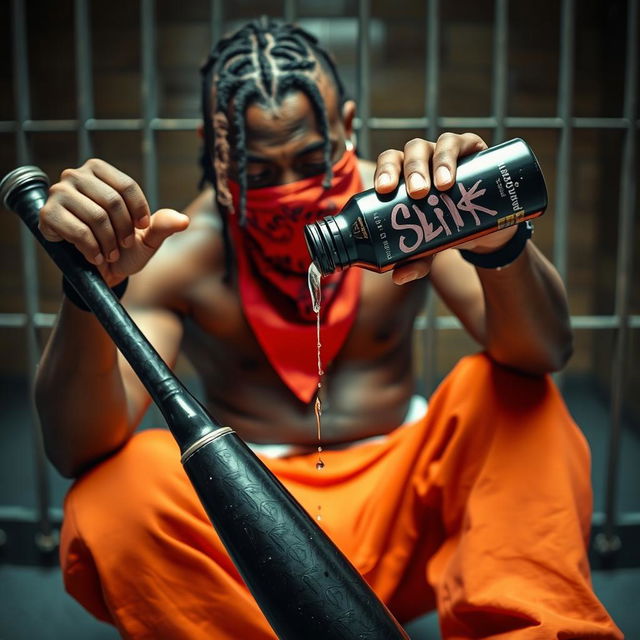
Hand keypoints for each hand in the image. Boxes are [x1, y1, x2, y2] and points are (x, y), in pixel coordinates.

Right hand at [39, 159, 189, 285]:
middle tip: (124, 246)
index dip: (139, 212)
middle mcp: (75, 176)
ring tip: (110, 253)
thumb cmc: (123, 247)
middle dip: (124, 230)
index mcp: (99, 171)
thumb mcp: (148, 238)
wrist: (99, 269)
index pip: (127, 186)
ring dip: (109, 242)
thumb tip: (183, 221)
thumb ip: (163, 226)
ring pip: (96, 217)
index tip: (142, 230)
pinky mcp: (48, 215)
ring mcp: (58, 194)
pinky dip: (92, 249)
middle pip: (112, 201)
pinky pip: (78, 231)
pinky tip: (95, 257)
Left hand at [373, 132, 515, 283]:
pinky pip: (464, 142)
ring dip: (438, 162)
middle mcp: (424, 159)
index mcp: (404, 175)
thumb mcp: (431, 246)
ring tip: (442, 186)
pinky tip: (459, 170)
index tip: (384, 190)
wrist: (485, 228)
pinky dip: (458, 154)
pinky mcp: (473, 150)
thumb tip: (399, 277)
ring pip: (438, 145)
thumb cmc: (447, 230)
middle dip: (412, 170)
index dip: (385, 171)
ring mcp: (448, 152)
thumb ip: (415, 260)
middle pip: (412, 151)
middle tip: (417, 193)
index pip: (389, 164)